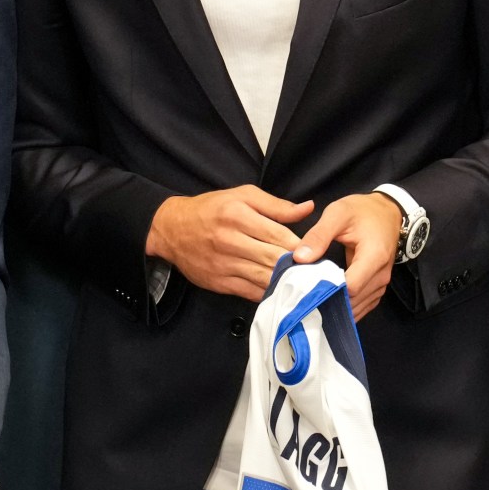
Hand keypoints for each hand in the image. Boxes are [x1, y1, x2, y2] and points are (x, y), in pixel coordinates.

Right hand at [146, 186, 313, 301]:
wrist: (171, 229)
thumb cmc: (210, 209)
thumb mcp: (242, 196)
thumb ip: (276, 205)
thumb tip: (308, 208)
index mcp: (238, 215)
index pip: (279, 234)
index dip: (301, 245)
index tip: (316, 251)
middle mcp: (230, 241)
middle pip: (273, 258)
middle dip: (298, 266)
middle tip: (317, 270)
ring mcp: (223, 265)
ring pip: (263, 278)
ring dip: (286, 282)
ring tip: (305, 283)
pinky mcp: (219, 283)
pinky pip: (250, 292)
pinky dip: (268, 293)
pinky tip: (283, 292)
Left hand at [294, 193, 405, 321]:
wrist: (387, 213)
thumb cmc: (363, 211)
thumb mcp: (338, 213)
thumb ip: (318, 235)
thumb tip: (299, 258)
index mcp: (374, 256)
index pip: (351, 287)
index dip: (328, 290)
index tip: (306, 286)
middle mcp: (381, 275)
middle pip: (353, 301)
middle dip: (328, 300)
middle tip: (303, 296)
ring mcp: (381, 285)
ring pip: (356, 308)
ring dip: (335, 306)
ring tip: (312, 299)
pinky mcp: (377, 290)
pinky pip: (361, 307)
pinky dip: (344, 307)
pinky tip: (327, 301)